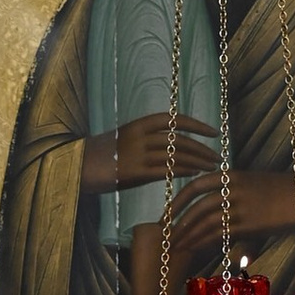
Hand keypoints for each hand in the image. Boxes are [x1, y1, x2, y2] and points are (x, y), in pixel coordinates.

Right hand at [79, 115, 218, 195]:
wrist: (76, 168)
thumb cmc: (100, 156)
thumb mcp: (123, 140)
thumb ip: (146, 140)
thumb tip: (170, 146)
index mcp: (138, 124)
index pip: (175, 120)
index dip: (197, 125)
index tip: (213, 132)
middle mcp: (140, 136)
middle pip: (180, 139)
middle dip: (202, 148)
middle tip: (217, 156)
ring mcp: (137, 154)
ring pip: (176, 156)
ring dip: (198, 161)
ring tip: (212, 168)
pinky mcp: (135, 172)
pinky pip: (166, 170)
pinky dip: (184, 171)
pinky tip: (194, 174)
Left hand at [162, 165, 294, 269]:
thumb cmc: (280, 194)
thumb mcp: (251, 190)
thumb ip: (230, 202)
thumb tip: (214, 220)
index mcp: (230, 176)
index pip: (194, 186)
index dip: (177, 201)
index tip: (166, 214)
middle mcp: (232, 188)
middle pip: (195, 204)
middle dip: (176, 220)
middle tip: (163, 233)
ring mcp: (240, 205)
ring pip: (204, 220)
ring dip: (186, 234)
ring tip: (174, 245)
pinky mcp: (249, 222)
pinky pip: (219, 232)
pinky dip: (202, 240)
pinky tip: (193, 247)